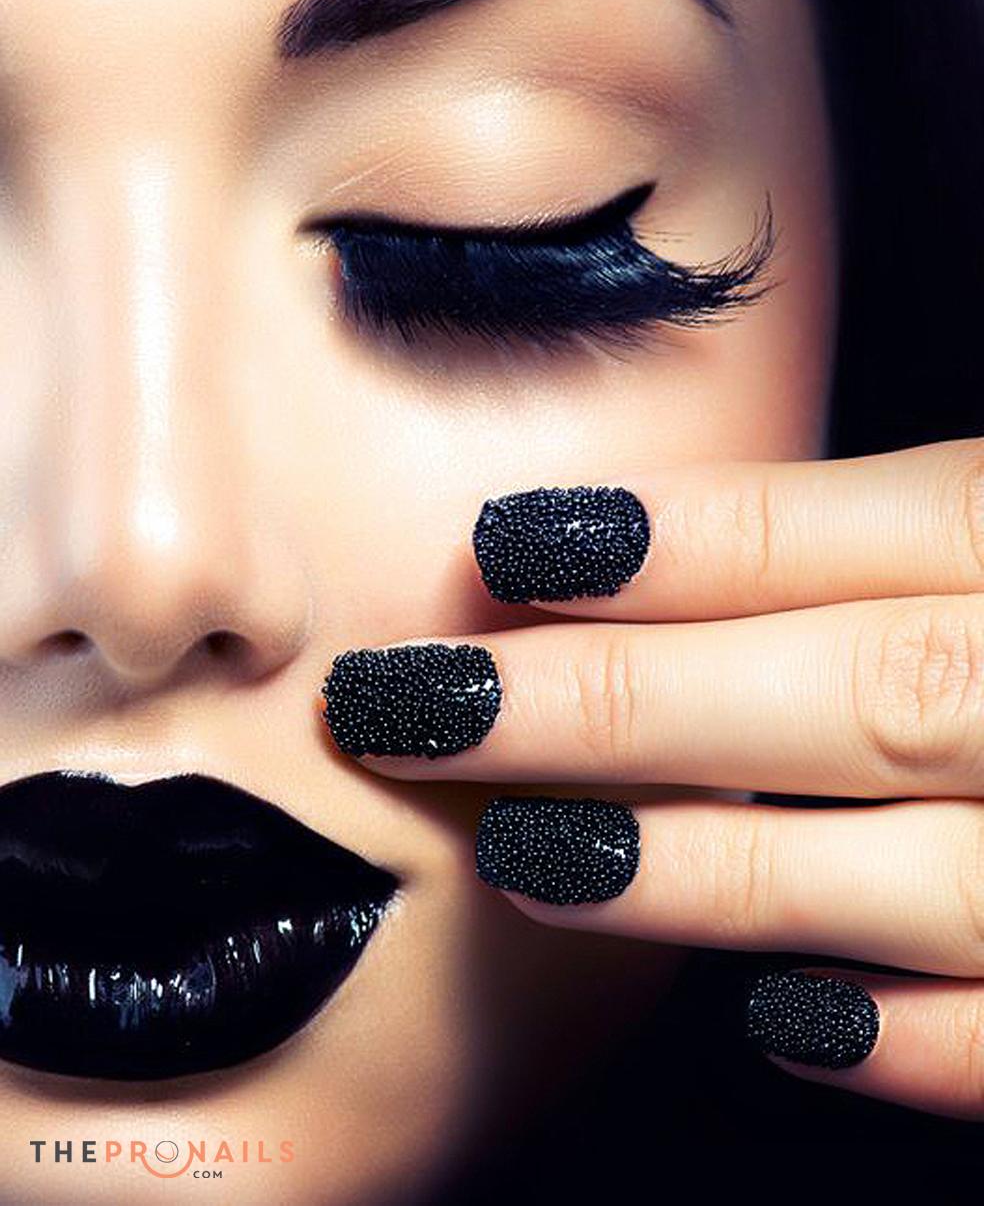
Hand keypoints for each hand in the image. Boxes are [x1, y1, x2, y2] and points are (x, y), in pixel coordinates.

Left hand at [320, 436, 983, 1121]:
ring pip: (909, 875)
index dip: (673, 544)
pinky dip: (902, 1040)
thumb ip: (910, 531)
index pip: (850, 535)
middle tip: (417, 704)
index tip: (500, 548)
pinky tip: (781, 1020)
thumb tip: (669, 547)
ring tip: (524, 856)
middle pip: (851, 696)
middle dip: (618, 704)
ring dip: (699, 872)